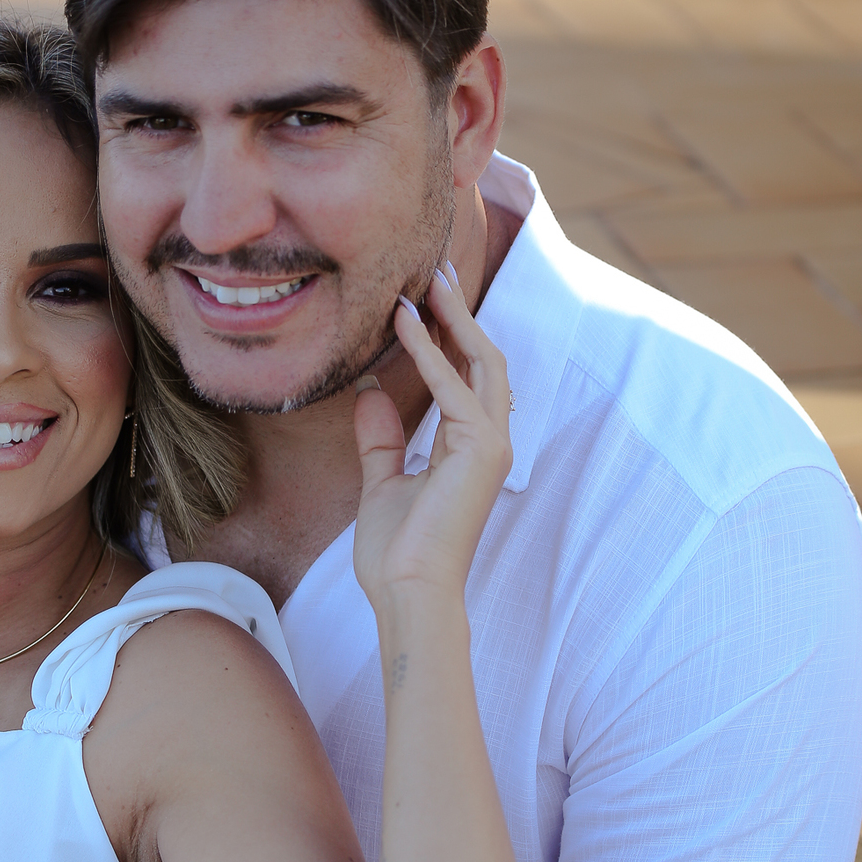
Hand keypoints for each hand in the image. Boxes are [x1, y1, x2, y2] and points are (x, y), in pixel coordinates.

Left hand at [352, 263, 511, 607]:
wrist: (407, 592)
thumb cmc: (398, 553)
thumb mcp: (382, 484)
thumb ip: (381, 440)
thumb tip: (370, 394)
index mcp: (472, 449)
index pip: (466, 377)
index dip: (448, 335)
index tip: (423, 299)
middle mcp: (490, 441)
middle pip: (483, 359)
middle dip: (460, 312)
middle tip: (434, 270)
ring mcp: (491, 444)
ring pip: (481, 361)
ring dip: (453, 318)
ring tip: (425, 280)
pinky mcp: (480, 449)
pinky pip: (454, 387)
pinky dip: (429, 351)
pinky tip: (404, 322)